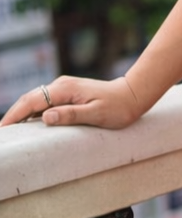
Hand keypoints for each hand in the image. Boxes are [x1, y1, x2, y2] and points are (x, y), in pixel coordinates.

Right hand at [0, 75, 142, 129]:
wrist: (132, 95)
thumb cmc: (118, 108)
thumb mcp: (96, 114)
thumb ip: (71, 115)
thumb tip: (46, 117)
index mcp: (64, 90)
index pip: (32, 101)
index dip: (15, 115)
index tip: (3, 128)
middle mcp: (61, 85)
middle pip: (29, 99)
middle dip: (14, 114)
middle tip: (3, 132)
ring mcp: (64, 88)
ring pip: (36, 100)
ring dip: (22, 112)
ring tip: (11, 129)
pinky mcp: (68, 93)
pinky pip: (45, 102)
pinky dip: (34, 111)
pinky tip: (29, 123)